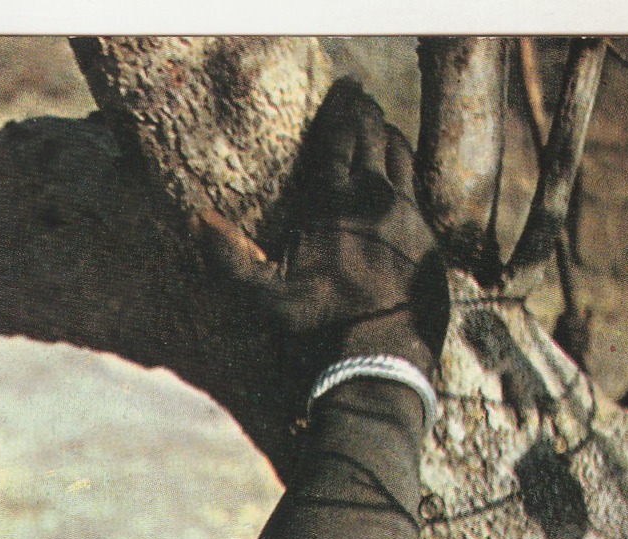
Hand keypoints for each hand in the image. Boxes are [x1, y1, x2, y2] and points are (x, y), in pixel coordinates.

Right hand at [199, 78, 447, 400]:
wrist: (381, 357)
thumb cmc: (318, 329)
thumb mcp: (265, 300)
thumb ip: (230, 260)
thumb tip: (200, 219)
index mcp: (334, 203)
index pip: (338, 139)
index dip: (339, 111)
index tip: (341, 91)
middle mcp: (374, 197)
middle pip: (373, 136)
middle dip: (365, 113)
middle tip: (359, 98)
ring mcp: (406, 214)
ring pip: (401, 154)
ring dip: (388, 135)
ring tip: (379, 125)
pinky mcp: (427, 235)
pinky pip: (417, 184)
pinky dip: (407, 166)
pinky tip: (400, 169)